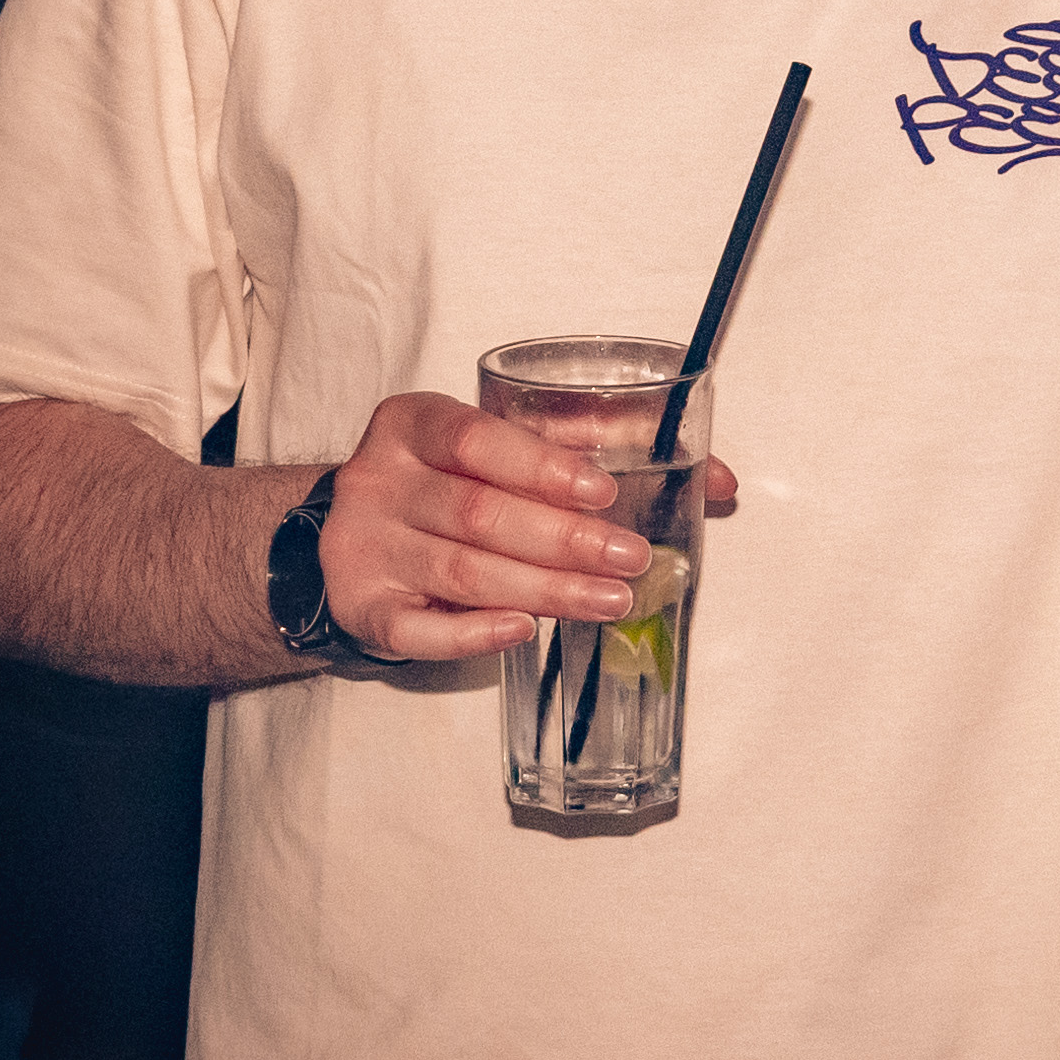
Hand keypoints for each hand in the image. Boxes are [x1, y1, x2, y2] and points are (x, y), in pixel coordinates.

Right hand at [318, 391, 737, 664]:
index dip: (542, 466)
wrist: (342, 534)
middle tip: (631, 559)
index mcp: (414, 424)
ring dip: (544, 590)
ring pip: (462, 574)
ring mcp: (364, 547)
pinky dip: (473, 634)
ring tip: (609, 599)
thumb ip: (594, 449)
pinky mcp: (360, 606)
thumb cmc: (443, 484)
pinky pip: (416, 629)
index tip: (604, 492)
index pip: (475, 440)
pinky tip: (524, 631)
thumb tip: (718, 480)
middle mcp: (381, 481)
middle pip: (478, 515)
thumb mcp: (496, 447)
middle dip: (564, 542)